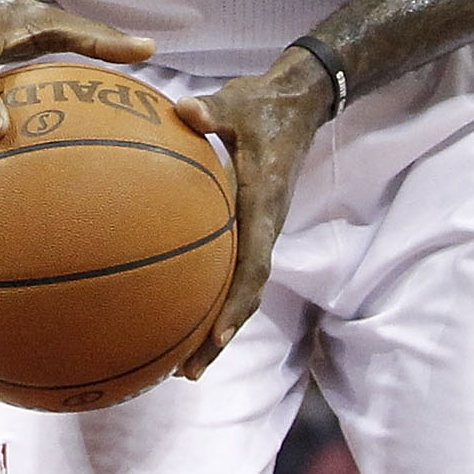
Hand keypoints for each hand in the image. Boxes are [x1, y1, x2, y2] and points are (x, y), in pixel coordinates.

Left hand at [171, 48, 331, 379]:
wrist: (298, 102)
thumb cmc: (263, 103)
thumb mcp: (238, 100)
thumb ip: (213, 109)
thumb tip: (186, 109)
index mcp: (264, 203)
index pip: (255, 262)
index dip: (237, 300)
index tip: (216, 333)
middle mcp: (266, 225)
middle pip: (246, 294)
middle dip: (219, 336)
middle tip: (186, 372)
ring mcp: (259, 229)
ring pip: (241, 289)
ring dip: (215, 327)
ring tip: (180, 365)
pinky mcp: (251, 225)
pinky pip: (232, 270)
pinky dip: (209, 295)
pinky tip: (175, 311)